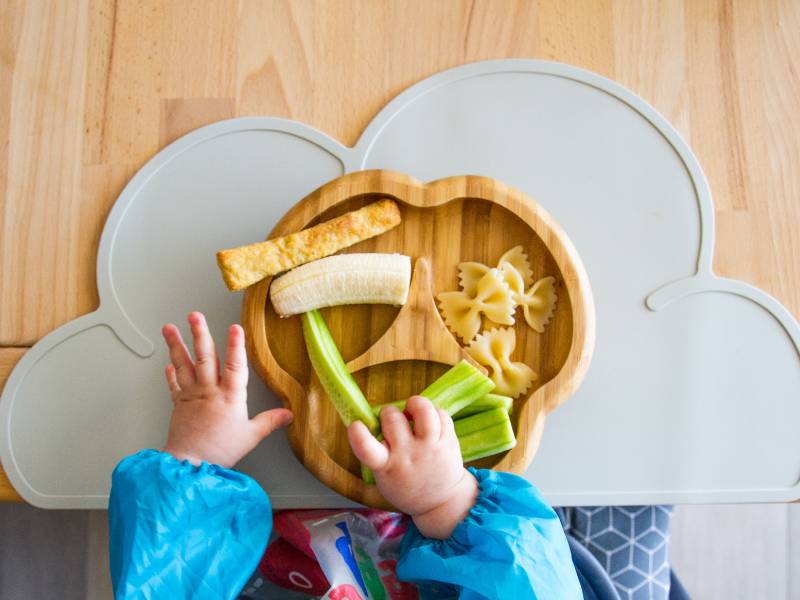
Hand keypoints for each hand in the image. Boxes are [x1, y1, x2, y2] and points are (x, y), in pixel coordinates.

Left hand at [161, 311, 292, 467]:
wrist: (190, 464)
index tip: (235, 327)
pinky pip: (174, 384)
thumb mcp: (251, 436)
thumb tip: (289, 414)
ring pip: (184, 365)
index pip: (235, 366)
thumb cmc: (220, 451)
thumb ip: (269, 422)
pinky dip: (170, 372)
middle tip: (195, 316)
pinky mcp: (178, 404)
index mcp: (230, 397)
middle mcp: (209, 391)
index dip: (236, 346)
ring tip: (169, 328)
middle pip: (205, 357)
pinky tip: (169, 361)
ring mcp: (191, 395)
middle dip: (200, 334)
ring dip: (176, 345)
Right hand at [347, 395, 477, 538]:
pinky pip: (441, 414)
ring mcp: (430, 448)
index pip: (367, 449)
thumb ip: (376, 451)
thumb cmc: (405, 484)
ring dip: (415, 404)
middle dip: (389, 412)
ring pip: (424, 411)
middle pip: (393, 419)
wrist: (441, 502)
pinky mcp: (448, 442)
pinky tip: (429, 421)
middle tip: (392, 419)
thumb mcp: (383, 476)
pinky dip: (433, 412)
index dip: (358, 434)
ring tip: (413, 410)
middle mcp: (408, 455)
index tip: (355, 425)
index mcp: (386, 466)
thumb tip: (374, 417)